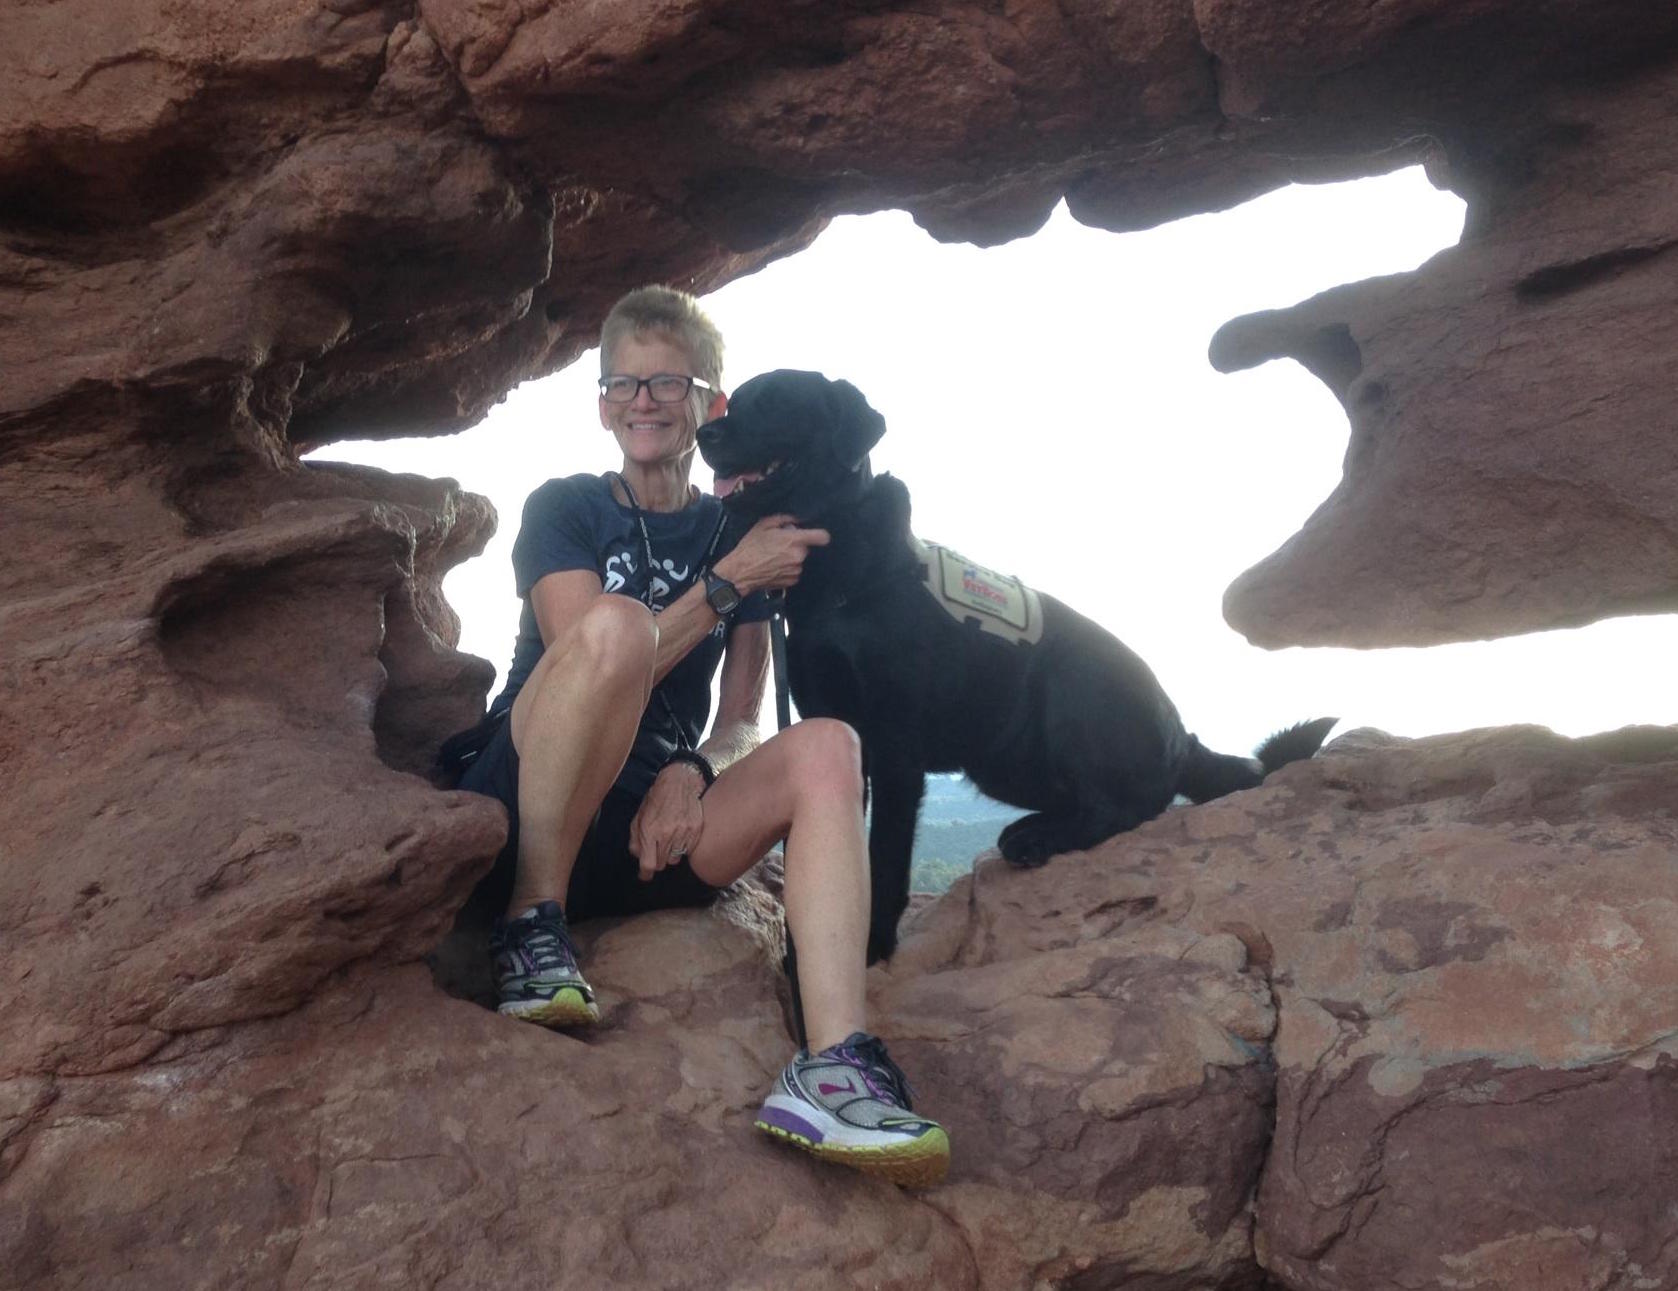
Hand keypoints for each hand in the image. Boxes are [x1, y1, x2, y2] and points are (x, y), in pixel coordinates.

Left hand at [628, 761, 707, 879]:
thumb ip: (635, 838)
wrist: (680, 781)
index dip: (645, 874)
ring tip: (668, 839)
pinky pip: (688, 850)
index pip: (648, 864)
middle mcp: (667, 834)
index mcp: (650, 830)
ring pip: (675, 859)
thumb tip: (637, 855)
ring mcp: (684, 832)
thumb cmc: (657, 797)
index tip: (644, 875)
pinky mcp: (696, 830)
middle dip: (656, 860)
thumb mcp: (639, 815)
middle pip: (661, 864)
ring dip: (670, 854)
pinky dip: (683, 847)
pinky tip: (679, 834)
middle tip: (656, 849)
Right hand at [712, 514, 829, 594]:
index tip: (816, 535)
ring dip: (791, 558)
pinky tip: (774, 566)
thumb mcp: (764, 525)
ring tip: (774, 557)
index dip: (820, 535)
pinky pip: (794, 571)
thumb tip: (796, 520)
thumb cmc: (750, 548)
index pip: (822, 537)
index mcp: (794, 541)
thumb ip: (784, 519)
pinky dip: (787, 569)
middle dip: (796, 545)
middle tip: (780, 544)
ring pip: (799, 560)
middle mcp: (799, 556)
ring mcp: (796, 570)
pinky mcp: (792, 581)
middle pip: (806, 548)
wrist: (740, 572)